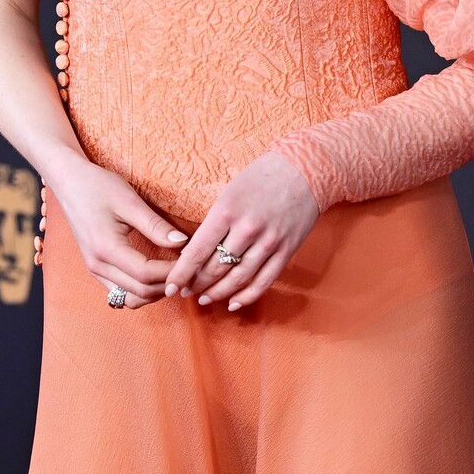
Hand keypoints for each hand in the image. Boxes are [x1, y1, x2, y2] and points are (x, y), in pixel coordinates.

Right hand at [45, 158, 189, 307]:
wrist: (69, 182)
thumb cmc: (97, 186)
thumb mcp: (129, 200)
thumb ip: (155, 225)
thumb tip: (183, 243)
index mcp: (105, 248)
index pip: (146, 274)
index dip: (172, 272)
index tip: (190, 260)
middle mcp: (97, 265)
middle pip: (140, 292)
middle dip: (167, 285)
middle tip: (188, 270)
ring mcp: (94, 269)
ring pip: (131, 298)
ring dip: (155, 292)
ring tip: (174, 274)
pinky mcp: (96, 268)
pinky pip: (121, 291)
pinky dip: (141, 289)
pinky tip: (156, 274)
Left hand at [165, 151, 319, 310]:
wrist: (304, 169)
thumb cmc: (260, 177)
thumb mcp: (229, 192)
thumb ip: (214, 222)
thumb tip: (194, 252)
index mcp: (227, 211)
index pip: (197, 252)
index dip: (181, 274)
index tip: (170, 287)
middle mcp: (247, 229)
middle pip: (215, 269)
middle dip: (196, 285)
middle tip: (185, 292)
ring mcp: (269, 242)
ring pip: (238, 279)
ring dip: (218, 293)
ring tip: (204, 299)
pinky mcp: (286, 251)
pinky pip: (264, 282)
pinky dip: (246, 297)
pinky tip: (233, 303)